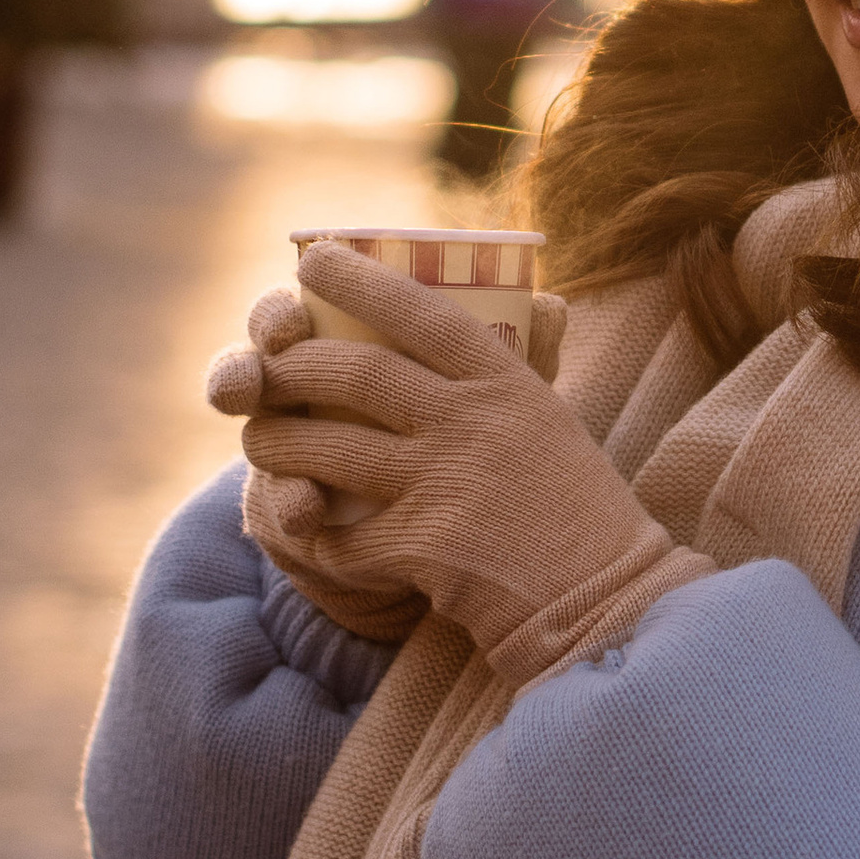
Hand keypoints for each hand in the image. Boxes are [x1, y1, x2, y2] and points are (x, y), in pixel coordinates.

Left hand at [207, 241, 709, 684]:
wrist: (603, 599)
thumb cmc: (579, 509)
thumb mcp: (554, 421)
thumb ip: (521, 368)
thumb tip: (525, 301)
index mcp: (508, 384)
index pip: (423, 312)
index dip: (360, 281)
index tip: (312, 259)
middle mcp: (473, 423)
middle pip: (358, 374)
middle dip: (294, 366)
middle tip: (264, 364)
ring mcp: (445, 484)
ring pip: (333, 448)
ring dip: (280, 443)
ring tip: (257, 436)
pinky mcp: (423, 547)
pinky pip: (344, 535)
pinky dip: (318, 533)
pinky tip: (306, 528)